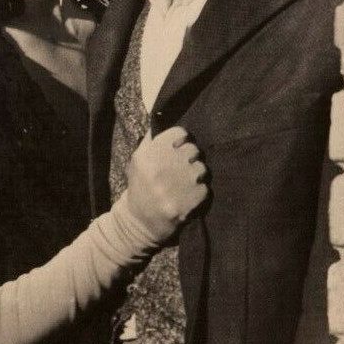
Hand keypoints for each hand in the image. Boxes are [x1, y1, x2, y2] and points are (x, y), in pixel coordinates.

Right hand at [124, 126, 208, 241]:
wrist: (138, 223)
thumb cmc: (140, 188)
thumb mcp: (137, 161)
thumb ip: (152, 141)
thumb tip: (163, 120)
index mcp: (148, 154)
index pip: (181, 133)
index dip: (183, 141)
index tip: (180, 149)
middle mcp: (162, 168)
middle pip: (194, 150)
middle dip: (191, 159)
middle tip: (184, 169)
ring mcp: (176, 186)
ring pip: (202, 169)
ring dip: (197, 177)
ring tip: (185, 185)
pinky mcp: (188, 203)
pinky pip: (205, 188)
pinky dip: (199, 193)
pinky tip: (187, 197)